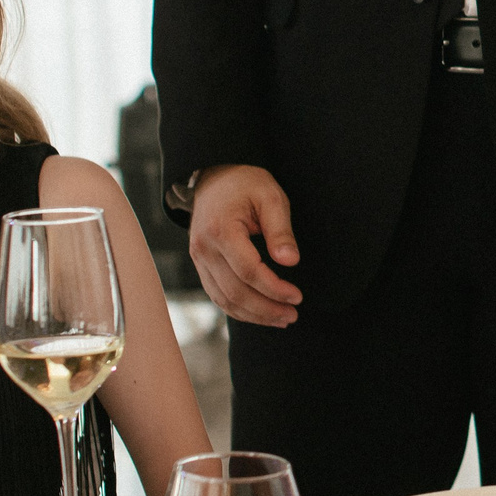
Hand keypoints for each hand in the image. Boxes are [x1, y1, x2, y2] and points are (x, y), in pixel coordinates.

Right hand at [187, 164, 302, 326]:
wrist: (213, 177)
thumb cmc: (246, 184)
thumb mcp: (270, 197)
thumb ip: (280, 230)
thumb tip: (291, 262)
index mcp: (221, 230)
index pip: (248, 271)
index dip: (274, 289)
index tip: (297, 297)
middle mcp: (204, 249)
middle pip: (235, 291)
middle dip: (266, 309)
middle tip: (293, 315)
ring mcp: (198, 259)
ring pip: (224, 300)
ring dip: (254, 315)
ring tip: (282, 319)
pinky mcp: (201, 265)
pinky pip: (217, 295)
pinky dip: (239, 309)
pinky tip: (260, 313)